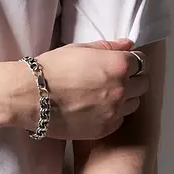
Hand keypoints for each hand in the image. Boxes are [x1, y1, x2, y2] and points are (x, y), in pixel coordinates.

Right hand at [21, 37, 148, 140]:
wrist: (31, 96)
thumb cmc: (52, 68)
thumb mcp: (80, 49)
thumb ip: (108, 47)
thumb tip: (128, 45)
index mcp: (118, 65)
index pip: (142, 62)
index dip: (132, 62)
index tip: (122, 65)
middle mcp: (122, 89)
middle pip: (143, 84)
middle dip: (133, 80)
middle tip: (114, 79)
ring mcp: (115, 111)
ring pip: (134, 104)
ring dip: (125, 98)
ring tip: (105, 95)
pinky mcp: (105, 128)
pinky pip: (120, 120)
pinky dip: (113, 114)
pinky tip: (97, 109)